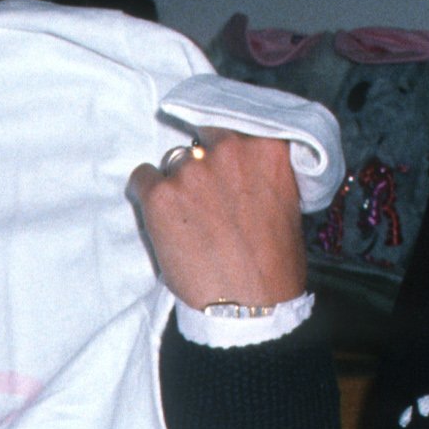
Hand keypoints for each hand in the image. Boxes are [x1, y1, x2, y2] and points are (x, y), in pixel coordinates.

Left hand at [128, 129, 306, 311]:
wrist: (250, 304)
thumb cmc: (273, 263)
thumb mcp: (286, 200)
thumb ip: (260, 171)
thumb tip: (239, 165)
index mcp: (267, 146)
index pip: (231, 124)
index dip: (221, 145)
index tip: (219, 161)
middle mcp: (229, 149)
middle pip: (200, 141)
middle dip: (200, 165)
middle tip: (205, 200)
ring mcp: (192, 170)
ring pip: (171, 161)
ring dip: (176, 183)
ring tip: (187, 219)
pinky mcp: (161, 194)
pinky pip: (141, 178)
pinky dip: (146, 195)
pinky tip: (161, 219)